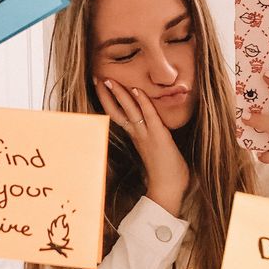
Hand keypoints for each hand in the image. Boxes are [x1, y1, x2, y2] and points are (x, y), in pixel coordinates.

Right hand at [95, 78, 189, 216]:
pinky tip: (136, 89)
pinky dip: (143, 102)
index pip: (119, 115)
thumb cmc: (166, 173)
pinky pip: (149, 116)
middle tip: (98, 78)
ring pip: (129, 111)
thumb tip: (153, 133)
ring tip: (109, 80)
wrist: (169, 190)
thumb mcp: (155, 151)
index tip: (102, 87)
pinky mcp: (159, 136)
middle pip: (117, 111)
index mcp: (136, 137)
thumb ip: (151, 140)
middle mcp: (137, 134)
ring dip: (119, 94)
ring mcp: (146, 135)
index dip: (110, 101)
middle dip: (107, 95)